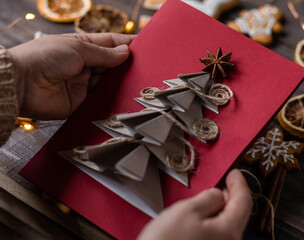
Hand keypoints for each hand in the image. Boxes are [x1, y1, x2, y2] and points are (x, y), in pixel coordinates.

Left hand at [8, 33, 134, 119]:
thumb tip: (126, 52)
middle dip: (127, 65)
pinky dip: (112, 99)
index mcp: (82, 47)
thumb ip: (104, 54)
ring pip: (108, 83)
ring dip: (121, 82)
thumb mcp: (78, 49)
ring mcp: (83, 85)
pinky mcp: (81, 103)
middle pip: (111, 65)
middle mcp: (84, 66)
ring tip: (139, 81)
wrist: (21, 84)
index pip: (109, 44)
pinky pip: (101, 101)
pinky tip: (125, 96)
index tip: (144, 47)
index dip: (126, 45)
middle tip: (146, 66)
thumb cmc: (44, 57)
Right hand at [137, 169, 251, 239]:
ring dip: (220, 208)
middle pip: (238, 214)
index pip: (244, 202)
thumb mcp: (186, 211)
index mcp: (228, 231)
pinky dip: (212, 220)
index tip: (234, 173)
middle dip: (231, 195)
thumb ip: (207, 200)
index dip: (239, 183)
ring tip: (209, 197)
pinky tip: (200, 216)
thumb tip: (217, 195)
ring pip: (226, 224)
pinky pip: (217, 234)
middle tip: (223, 182)